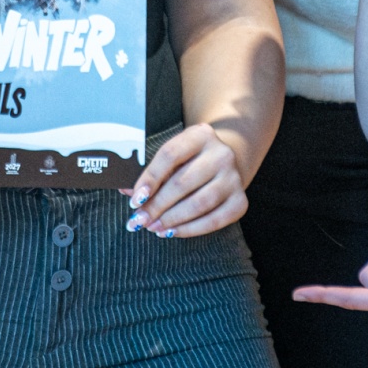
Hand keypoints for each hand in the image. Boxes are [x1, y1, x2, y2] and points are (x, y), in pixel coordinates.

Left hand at [123, 124, 247, 237]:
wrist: (225, 164)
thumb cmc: (190, 161)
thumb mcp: (172, 157)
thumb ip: (150, 173)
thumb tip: (126, 191)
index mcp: (200, 135)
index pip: (169, 155)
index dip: (149, 179)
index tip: (134, 200)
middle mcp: (221, 154)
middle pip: (183, 182)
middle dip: (156, 205)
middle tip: (138, 220)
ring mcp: (234, 178)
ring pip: (199, 203)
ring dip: (171, 219)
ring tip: (153, 228)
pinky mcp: (241, 201)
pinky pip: (215, 220)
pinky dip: (190, 229)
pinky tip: (172, 231)